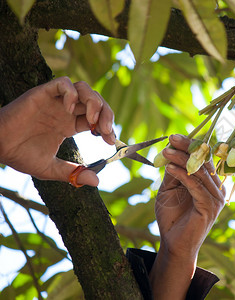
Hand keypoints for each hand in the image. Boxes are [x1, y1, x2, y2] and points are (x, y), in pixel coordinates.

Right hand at [0, 77, 114, 186]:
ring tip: (92, 121)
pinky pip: (63, 83)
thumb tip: (96, 181)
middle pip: (95, 101)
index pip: (97, 119)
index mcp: (70, 124)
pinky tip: (70, 110)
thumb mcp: (51, 169)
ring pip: (83, 88)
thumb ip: (73, 173)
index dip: (107, 127)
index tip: (110, 140)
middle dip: (106, 114)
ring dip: (93, 102)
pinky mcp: (42, 94)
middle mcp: (65, 111)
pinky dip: (72, 93)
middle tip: (106, 131)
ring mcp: (55, 101)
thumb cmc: (20, 155)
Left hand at [150, 134, 225, 299]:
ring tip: (165, 152)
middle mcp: (217, 188)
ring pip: (199, 172)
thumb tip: (171, 150)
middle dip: (187, 148)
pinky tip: (170, 168)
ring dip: (181, 159)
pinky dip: (182, 175)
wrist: (174, 244)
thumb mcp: (169, 189)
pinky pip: (196, 186)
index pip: (203, 159)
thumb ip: (173, 172)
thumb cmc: (172, 217)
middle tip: (171, 138)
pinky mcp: (210, 207)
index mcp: (210, 182)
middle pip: (203, 162)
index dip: (190, 146)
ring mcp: (216, 198)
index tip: (173, 137)